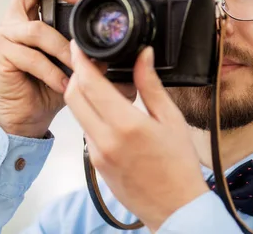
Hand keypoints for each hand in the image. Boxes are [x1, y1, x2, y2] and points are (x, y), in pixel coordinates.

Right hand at [0, 0, 86, 137]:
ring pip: (37, 28)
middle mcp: (16, 15)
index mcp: (34, 9)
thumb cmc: (52, 82)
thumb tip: (128, 46)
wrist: (27, 113)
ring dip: (63, 49)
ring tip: (78, 67)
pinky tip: (64, 83)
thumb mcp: (78, 60)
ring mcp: (5, 33)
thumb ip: (94, 47)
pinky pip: (30, 55)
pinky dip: (52, 71)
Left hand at [65, 41, 208, 231]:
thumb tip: (143, 55)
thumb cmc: (179, 164)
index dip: (80, 60)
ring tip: (102, 86)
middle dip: (76, 74)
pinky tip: (110, 113)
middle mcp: (105, 140)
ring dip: (82, 95)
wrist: (174, 206)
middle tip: (89, 62)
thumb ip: (151, 85)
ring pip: (77, 114)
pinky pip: (86, 131)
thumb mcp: (171, 118)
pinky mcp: (95, 164)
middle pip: (73, 96)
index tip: (78, 46)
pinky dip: (91, 115)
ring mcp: (97, 154)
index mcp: (126, 125)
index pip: (90, 84)